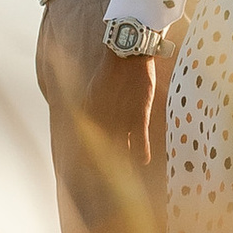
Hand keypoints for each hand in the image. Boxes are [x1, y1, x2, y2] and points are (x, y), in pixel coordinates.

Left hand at [84, 47, 155, 166]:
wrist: (127, 53)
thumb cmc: (113, 69)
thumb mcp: (96, 90)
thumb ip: (93, 108)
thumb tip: (90, 121)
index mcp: (91, 112)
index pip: (90, 141)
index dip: (91, 157)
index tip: (91, 171)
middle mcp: (104, 118)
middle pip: (106, 148)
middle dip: (108, 163)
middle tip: (109, 179)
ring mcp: (122, 117)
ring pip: (123, 146)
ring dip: (126, 161)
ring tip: (127, 175)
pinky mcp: (138, 115)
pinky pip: (139, 139)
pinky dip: (140, 151)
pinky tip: (143, 160)